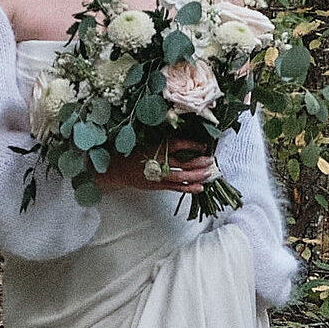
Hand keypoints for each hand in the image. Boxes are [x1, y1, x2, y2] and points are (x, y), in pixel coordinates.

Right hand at [95, 136, 210, 193]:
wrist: (118, 169)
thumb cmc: (134, 153)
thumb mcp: (147, 141)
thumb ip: (164, 142)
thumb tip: (185, 139)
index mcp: (155, 147)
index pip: (177, 145)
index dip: (192, 145)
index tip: (203, 145)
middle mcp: (158, 161)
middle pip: (182, 162)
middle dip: (199, 162)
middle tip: (210, 160)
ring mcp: (158, 175)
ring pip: (181, 177)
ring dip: (197, 176)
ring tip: (208, 174)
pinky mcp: (158, 185)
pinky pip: (175, 188)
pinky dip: (188, 188)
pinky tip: (199, 188)